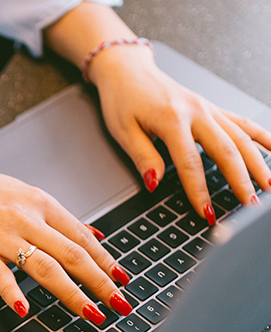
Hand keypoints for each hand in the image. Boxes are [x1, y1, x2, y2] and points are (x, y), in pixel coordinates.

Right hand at [0, 151, 132, 321]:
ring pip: (46, 268)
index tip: (123, 280)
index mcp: (39, 202)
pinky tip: (25, 310)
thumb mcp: (20, 193)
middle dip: (102, 283)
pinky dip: (14, 294)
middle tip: (120, 304)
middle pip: (73, 255)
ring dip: (73, 294)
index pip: (82, 236)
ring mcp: (2, 235)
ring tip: (91, 313)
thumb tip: (91, 234)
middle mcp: (26, 218)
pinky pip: (0, 276)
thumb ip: (55, 217)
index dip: (107, 260)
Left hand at [90, 45, 270, 221]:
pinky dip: (261, 136)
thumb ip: (142, 157)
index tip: (207, 213)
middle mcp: (196, 112)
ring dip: (257, 162)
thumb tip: (154, 183)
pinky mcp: (211, 107)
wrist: (128, 71)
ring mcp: (207, 108)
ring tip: (268, 186)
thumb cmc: (122, 99)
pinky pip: (242, 122)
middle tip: (249, 205)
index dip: (199, 191)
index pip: (189, 163)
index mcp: (172, 119)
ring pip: (240, 137)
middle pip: (226, 150)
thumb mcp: (123, 130)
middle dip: (240, 180)